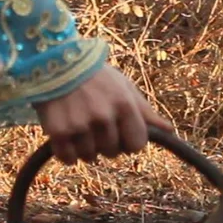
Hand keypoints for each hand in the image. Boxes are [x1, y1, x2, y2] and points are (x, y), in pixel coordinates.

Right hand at [33, 64, 170, 164]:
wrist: (54, 62)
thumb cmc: (96, 76)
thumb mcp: (124, 88)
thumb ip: (145, 112)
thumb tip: (169, 131)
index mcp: (124, 106)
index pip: (136, 145)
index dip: (129, 141)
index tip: (120, 132)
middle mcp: (103, 117)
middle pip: (113, 152)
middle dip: (106, 143)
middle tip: (94, 123)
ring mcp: (80, 126)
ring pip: (90, 157)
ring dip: (85, 148)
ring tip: (79, 125)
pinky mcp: (58, 132)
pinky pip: (68, 159)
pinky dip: (66, 153)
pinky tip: (66, 135)